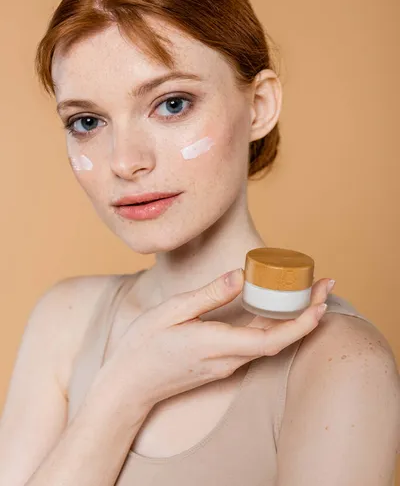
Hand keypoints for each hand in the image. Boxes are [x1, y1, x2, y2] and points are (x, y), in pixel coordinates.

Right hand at [104, 269, 333, 409]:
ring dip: (294, 320)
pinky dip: (275, 326)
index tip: (320, 301)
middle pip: (279, 340)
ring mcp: (226, 365)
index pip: (272, 339)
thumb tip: (241, 276)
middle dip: (307, 314)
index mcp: (217, 345)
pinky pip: (256, 345)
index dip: (301, 322)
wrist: (129, 385)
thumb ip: (209, 295)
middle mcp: (228, 360)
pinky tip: (277, 309)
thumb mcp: (172, 311)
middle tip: (326, 286)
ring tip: (309, 293)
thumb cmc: (144, 345)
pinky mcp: (221, 364)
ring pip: (270, 343)